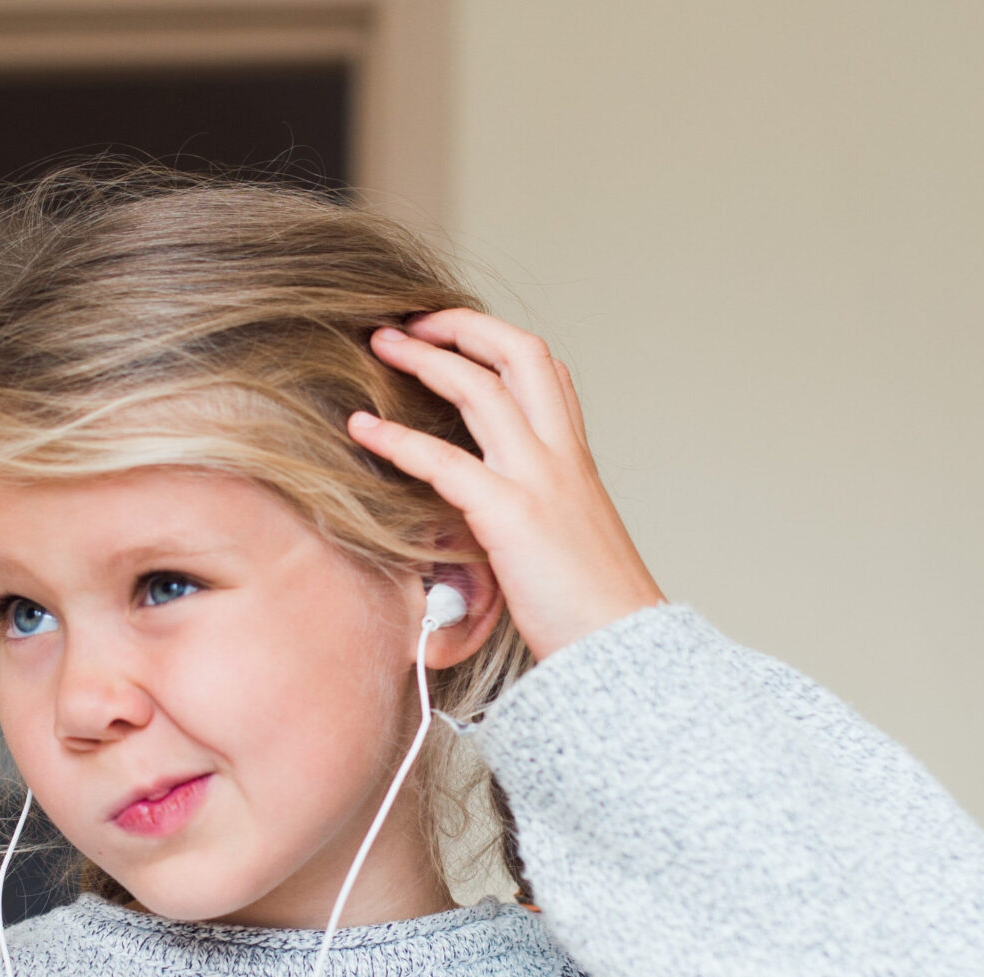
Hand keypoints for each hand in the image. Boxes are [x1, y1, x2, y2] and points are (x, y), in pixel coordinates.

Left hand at [348, 309, 665, 657]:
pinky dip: (398, 438)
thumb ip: (533, 505)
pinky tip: (362, 427)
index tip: (453, 334)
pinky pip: (445, 462)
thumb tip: (486, 506)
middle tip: (408, 323)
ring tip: (380, 346)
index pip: (545, 369)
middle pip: (518, 354)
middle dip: (461, 326)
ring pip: (482, 390)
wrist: (621, 647)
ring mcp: (538, 481)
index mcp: (574, 458)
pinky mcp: (511, 517)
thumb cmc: (589, 606)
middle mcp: (560, 456)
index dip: (496, 339)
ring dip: (425, 359)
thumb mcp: (566, 536)